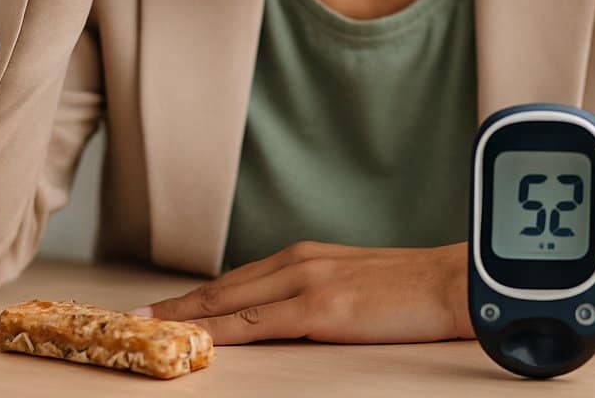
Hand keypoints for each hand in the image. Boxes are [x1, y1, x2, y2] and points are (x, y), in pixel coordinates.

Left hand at [131, 240, 472, 344]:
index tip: (163, 308)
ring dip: (184, 316)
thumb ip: (325, 296)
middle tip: (133, 318)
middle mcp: (300, 262)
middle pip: (224, 289)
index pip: (240, 280)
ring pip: (229, 303)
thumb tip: (299, 321)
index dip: (198, 296)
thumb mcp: (362, 286)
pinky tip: (192, 338)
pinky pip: (255, 324)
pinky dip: (218, 331)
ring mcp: (307, 283)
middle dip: (177, 305)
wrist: (461, 282)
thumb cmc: (420, 291)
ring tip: (145, 327)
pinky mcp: (320, 308)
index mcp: (310, 257)